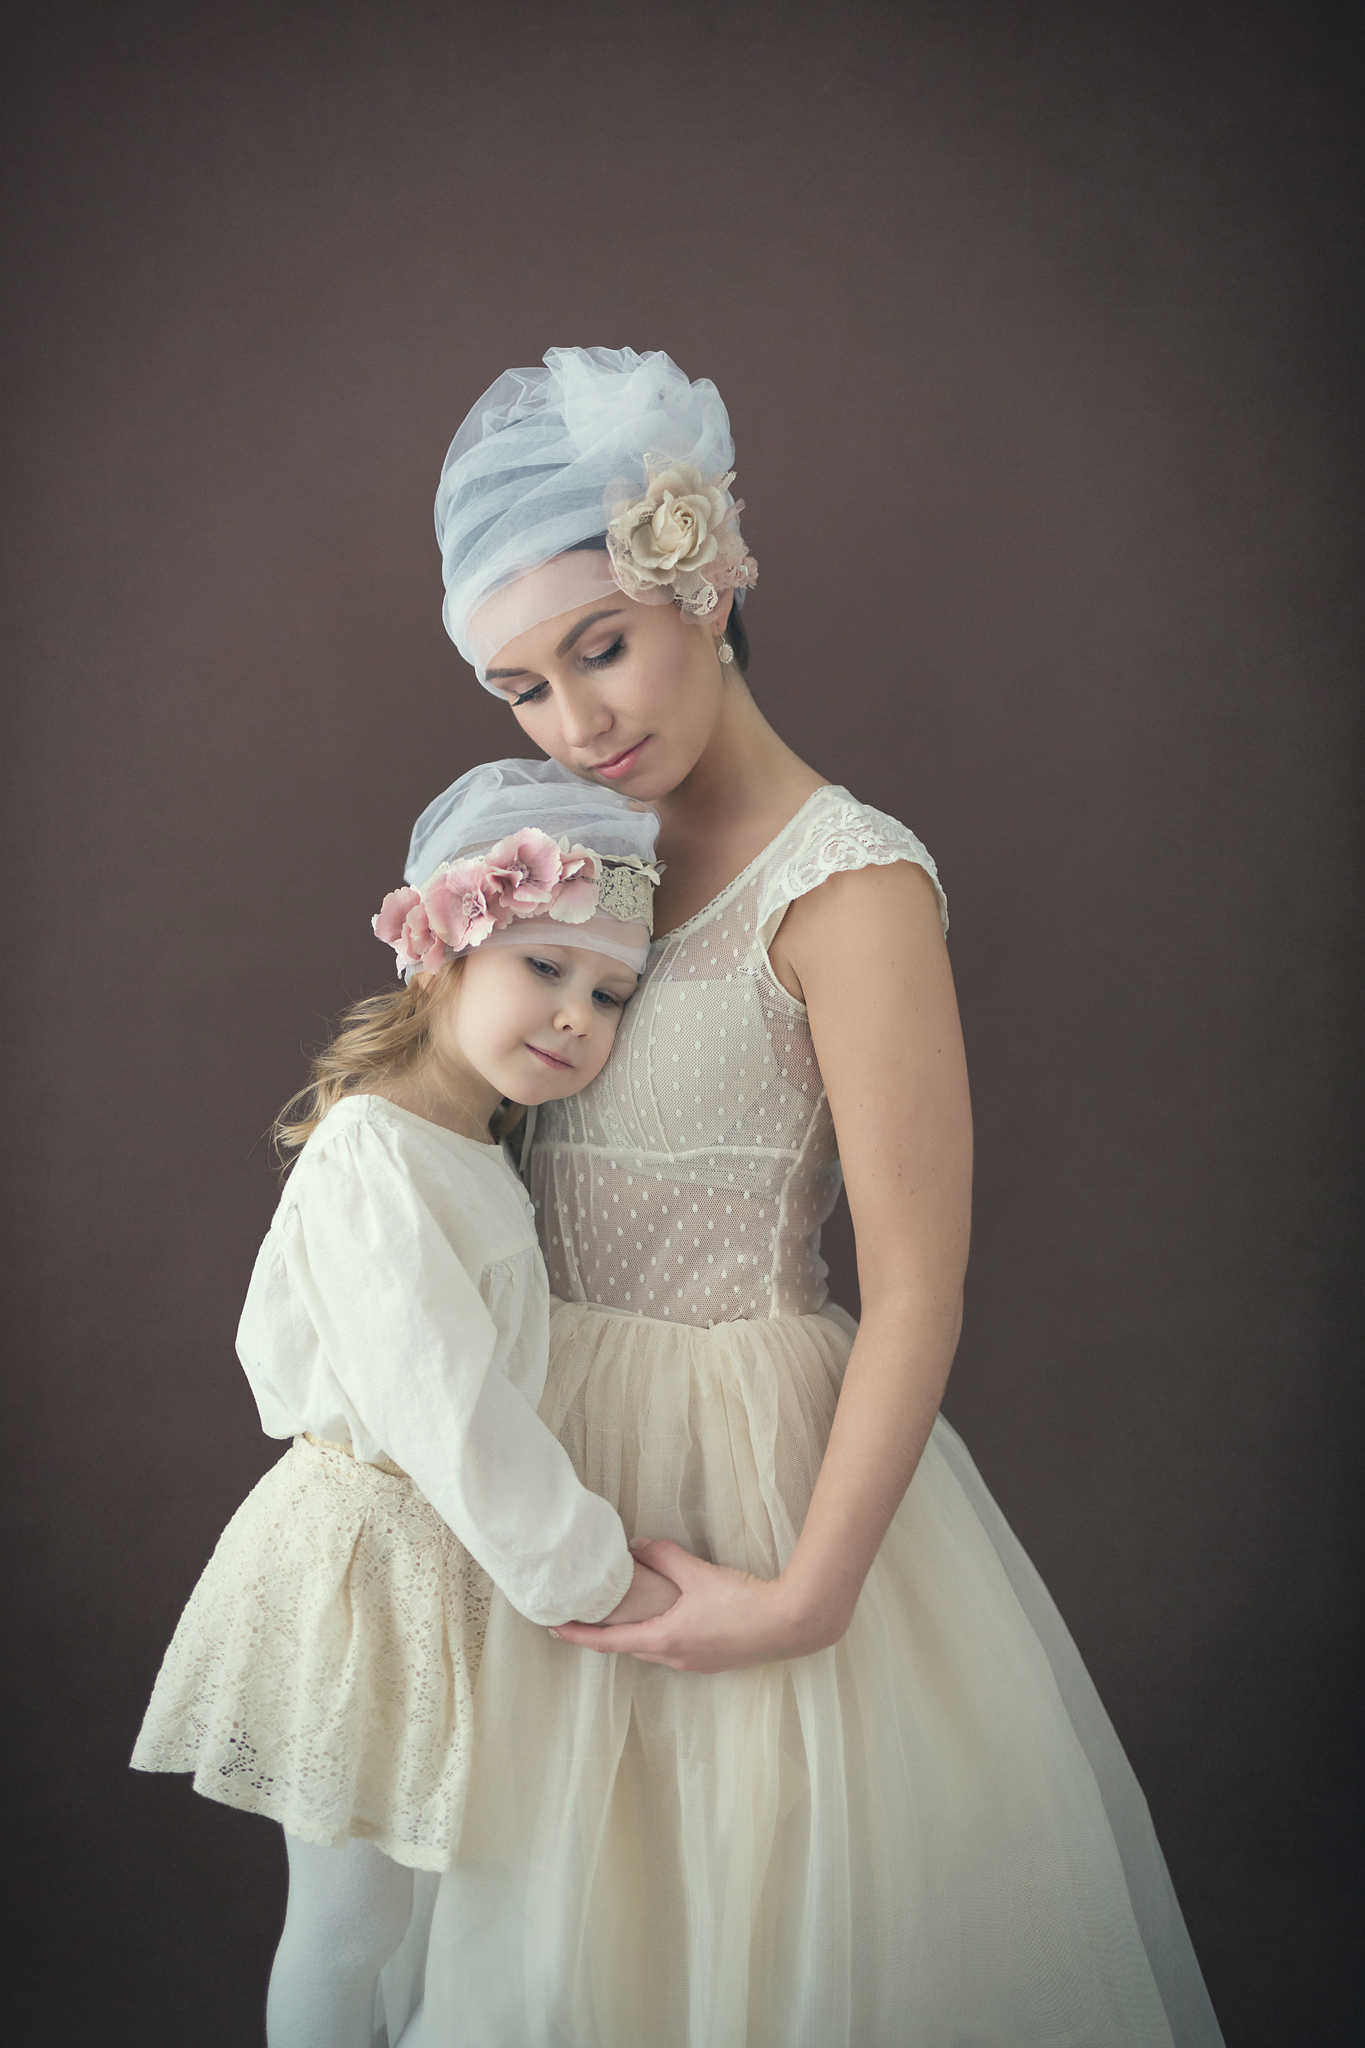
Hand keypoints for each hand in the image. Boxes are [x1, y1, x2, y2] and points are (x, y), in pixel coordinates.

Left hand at [549, 1539, 846, 1673]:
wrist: (790, 1624)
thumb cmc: (744, 1602)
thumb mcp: (698, 1573)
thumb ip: (664, 1557)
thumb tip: (637, 1546)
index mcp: (665, 1639)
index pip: (609, 1642)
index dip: (579, 1635)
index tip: (554, 1628)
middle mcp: (675, 1658)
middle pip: (628, 1648)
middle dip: (604, 1634)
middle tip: (585, 1615)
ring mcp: (695, 1663)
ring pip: (652, 1649)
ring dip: (634, 1635)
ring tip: (620, 1615)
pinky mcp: (713, 1660)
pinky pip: (673, 1650)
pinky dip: (658, 1635)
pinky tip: (665, 1618)